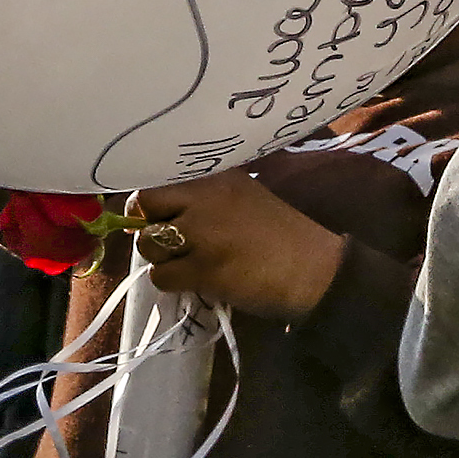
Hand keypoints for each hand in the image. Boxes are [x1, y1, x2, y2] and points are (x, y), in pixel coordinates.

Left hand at [126, 169, 344, 323]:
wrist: (315, 271)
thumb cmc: (280, 236)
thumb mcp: (242, 196)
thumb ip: (202, 197)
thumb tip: (149, 209)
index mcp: (215, 176)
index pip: (157, 178)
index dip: (149, 201)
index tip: (155, 216)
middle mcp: (204, 197)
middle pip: (143, 204)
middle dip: (147, 225)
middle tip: (168, 241)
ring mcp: (202, 233)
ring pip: (148, 243)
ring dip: (161, 258)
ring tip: (188, 263)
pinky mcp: (204, 268)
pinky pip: (162, 275)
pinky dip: (172, 282)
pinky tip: (195, 280)